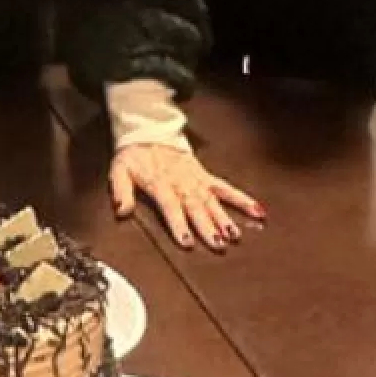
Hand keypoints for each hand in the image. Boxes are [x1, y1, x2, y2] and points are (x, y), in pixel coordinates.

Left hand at [109, 142, 264, 251]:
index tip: (187, 241)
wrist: (149, 133)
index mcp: (160, 183)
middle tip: (218, 244)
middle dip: (207, 226)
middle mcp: (181, 183)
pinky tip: (256, 210)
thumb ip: (120, 191)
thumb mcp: (119, 171)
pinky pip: (225, 188)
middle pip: (196, 207)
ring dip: (225, 218)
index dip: (179, 224)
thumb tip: (121, 211)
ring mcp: (196, 180)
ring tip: (235, 235)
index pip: (171, 206)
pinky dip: (241, 199)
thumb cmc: (134, 156)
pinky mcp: (205, 177)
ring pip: (212, 201)